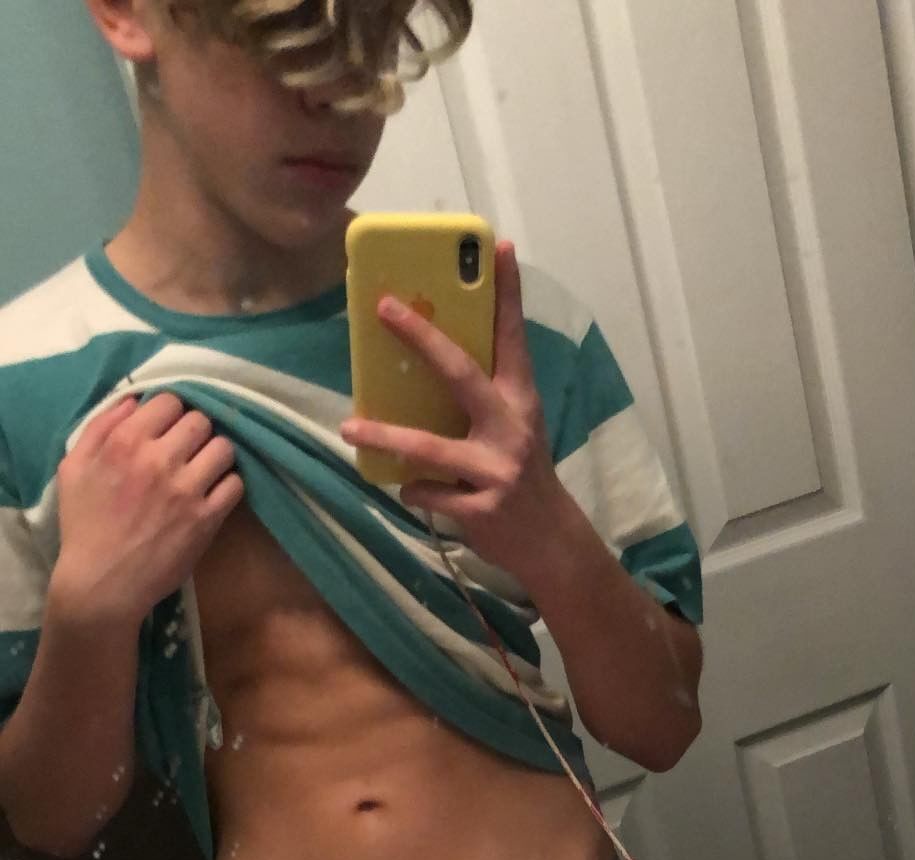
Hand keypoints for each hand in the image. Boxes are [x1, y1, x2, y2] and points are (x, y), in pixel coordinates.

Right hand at [53, 393, 243, 626]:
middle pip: (200, 421)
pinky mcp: (206, 518)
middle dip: (195, 433)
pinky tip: (214, 493)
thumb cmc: (84, 526)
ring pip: (223, 448)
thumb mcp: (73, 468)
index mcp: (126, 442)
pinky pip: (235, 484)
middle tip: (187, 451)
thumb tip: (133, 400)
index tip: (168, 429)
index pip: (169, 401)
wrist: (102, 584)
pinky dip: (228, 485)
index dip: (171, 413)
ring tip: (205, 470)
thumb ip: (100, 427)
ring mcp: (186, 489)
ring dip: (216, 456)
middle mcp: (159, 459)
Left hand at [341, 241, 565, 578]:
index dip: (508, 293)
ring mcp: (496, 470)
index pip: (513, 338)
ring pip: (429, 448)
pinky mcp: (480, 509)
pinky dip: (414, 490)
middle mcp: (511, 429)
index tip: (501, 248)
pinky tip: (411, 490)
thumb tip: (429, 360)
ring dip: (385, 437)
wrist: (551, 543)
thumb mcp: (516, 428)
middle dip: (422, 338)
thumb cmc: (522, 476)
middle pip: (462, 374)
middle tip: (384, 308)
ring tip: (350, 429)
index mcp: (521, 401)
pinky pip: (428, 493)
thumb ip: (484, 396)